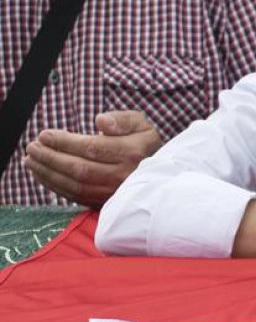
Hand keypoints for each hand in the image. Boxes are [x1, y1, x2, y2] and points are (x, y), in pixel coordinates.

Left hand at [24, 111, 162, 207]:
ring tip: (31, 160)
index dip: (65, 142)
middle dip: (51, 158)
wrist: (158, 171)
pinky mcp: (105, 201)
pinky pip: (76, 196)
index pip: (92, 148)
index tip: (45, 135)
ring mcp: (114, 191)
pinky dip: (55, 186)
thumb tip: (101, 121)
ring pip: (75, 185)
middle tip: (32, 147)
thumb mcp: (140, 124)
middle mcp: (123, 175)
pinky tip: (42, 174)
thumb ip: (121, 119)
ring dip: (48, 173)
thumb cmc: (143, 143)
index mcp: (131, 153)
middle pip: (80, 169)